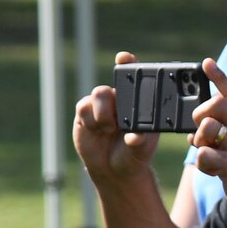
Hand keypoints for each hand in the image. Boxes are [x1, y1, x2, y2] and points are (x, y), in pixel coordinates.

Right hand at [72, 52, 160, 184]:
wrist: (113, 170)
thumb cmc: (134, 154)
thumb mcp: (142, 149)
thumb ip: (140, 141)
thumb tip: (135, 136)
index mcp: (141, 102)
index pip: (135, 77)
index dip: (129, 63)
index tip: (124, 57)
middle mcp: (121, 99)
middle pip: (114, 84)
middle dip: (113, 93)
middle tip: (116, 113)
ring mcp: (102, 105)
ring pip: (99, 94)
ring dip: (104, 113)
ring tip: (110, 129)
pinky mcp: (85, 113)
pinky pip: (84, 107)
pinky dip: (91, 120)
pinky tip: (98, 130)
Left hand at [188, 58, 226, 226]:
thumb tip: (197, 132)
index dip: (219, 77)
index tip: (206, 63)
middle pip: (217, 104)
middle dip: (201, 114)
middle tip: (202, 129)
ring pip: (208, 128)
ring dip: (200, 140)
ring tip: (206, 151)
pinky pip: (205, 155)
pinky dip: (201, 162)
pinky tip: (211, 169)